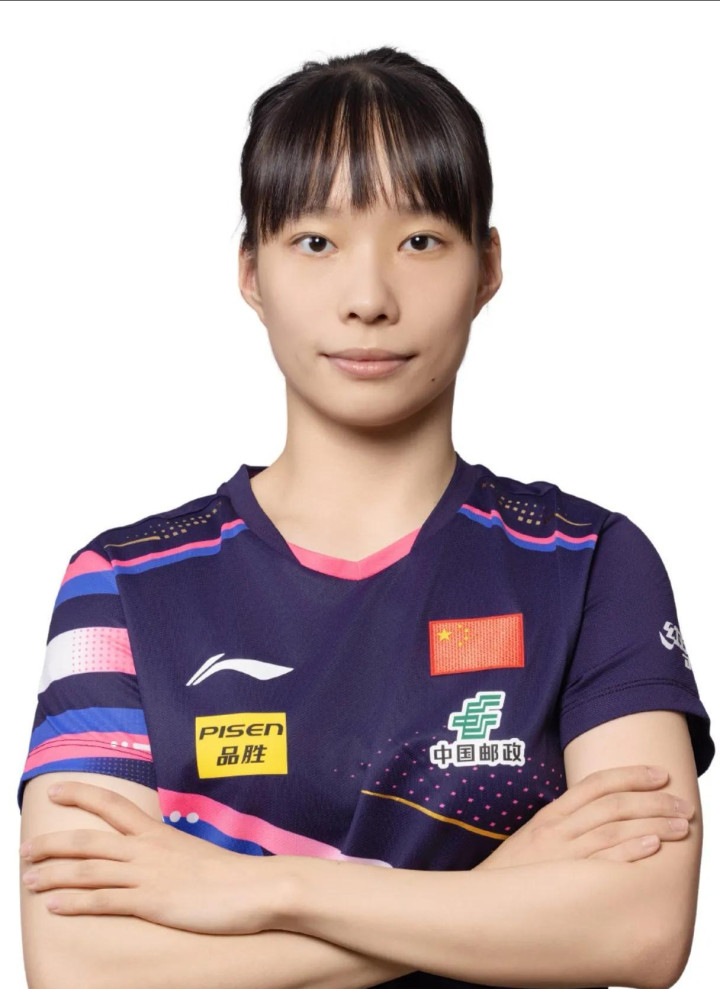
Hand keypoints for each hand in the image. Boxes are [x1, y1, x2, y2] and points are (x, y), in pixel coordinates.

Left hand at [20, 780, 292, 934]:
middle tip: (24, 850)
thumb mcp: (196, 855)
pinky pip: (104, 901)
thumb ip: (171, 854)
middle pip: (88, 839)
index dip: (81, 795)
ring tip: (27, 881)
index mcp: (158, 833)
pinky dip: (75, 903)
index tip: (55, 790)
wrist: (257, 887)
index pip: (113, 805)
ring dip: (53, 875)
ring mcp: (148, 874)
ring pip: (88, 869)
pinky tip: (54, 907)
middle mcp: (147, 849)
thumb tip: (160, 859)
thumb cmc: (232, 875)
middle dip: (51, 845)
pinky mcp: (151, 902)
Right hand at [476, 764, 694, 870]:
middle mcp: (558, 829)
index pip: (596, 784)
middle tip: (683, 802)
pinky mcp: (565, 880)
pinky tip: (653, 844)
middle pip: (613, 803)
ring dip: (653, 823)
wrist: (479, 905)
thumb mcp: (533, 842)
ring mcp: (561, 854)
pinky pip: (603, 860)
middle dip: (653, 800)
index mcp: (551, 815)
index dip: (630, 775)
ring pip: (614, 828)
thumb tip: (600, 823)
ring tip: (681, 824)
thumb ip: (563, 829)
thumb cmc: (510, 878)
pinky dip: (631, 850)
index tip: (660, 773)